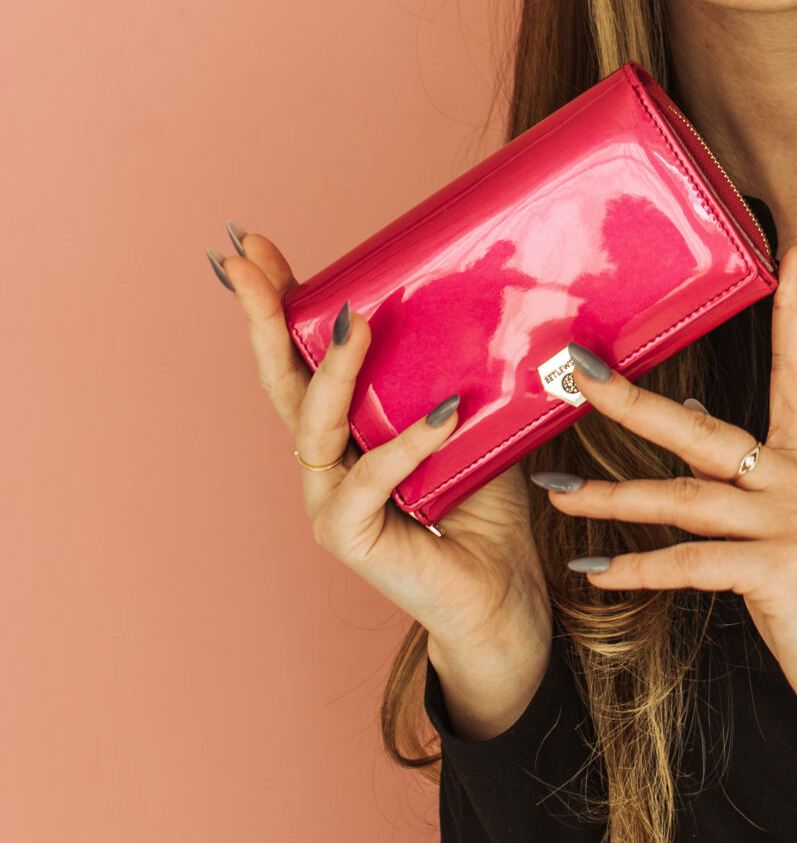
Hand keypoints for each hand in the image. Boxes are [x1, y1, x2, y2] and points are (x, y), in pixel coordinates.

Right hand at [217, 231, 551, 737]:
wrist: (503, 597)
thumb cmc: (486, 508)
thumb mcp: (475, 422)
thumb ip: (458, 373)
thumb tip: (490, 292)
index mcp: (347, 427)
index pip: (302, 355)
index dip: (278, 301)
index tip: (252, 245)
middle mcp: (326, 460)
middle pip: (281, 378)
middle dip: (262, 314)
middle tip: (246, 259)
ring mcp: (330, 499)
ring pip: (314, 423)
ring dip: (334, 368)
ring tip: (359, 319)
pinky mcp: (350, 537)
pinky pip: (369, 478)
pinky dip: (405, 443)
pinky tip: (442, 414)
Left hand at [538, 239, 796, 777]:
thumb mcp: (793, 526)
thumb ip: (743, 474)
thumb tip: (690, 416)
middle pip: (704, 428)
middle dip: (634, 399)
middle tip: (578, 373)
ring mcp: (792, 522)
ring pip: (682, 496)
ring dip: (611, 495)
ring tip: (555, 491)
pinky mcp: (776, 570)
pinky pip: (690, 563)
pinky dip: (637, 567)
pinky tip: (595, 572)